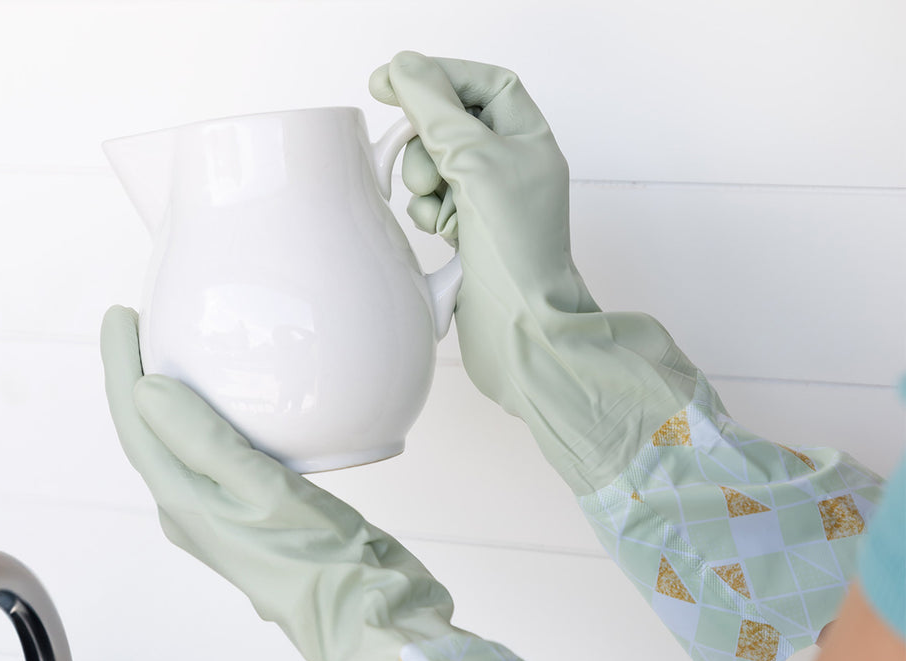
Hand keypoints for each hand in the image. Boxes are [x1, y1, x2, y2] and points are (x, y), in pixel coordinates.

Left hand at [100, 305, 455, 660]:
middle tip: (142, 325)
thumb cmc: (321, 564)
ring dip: (174, 398)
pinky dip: (215, 420)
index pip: (137, 426)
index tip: (120, 315)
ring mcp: (228, 516)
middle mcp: (197, 512)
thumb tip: (145, 389)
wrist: (370, 614)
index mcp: (186, 507)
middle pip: (151, 435)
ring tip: (180, 352)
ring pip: (184, 446)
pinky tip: (240, 403)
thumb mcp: (264, 494)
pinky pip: (220, 456)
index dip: (121, 367)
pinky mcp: (262, 514)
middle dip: (137, 379)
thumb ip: (204, 442)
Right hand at [369, 53, 694, 495]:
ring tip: (439, 211)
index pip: (481, 84)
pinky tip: (442, 235)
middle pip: (452, 125)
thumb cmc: (517, 253)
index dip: (438, 76)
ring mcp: (490, 205)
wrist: (521, 331)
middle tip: (425, 169)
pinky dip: (428, 215)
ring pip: (436, 168)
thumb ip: (435, 109)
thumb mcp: (475, 163)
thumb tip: (404, 68)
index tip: (391, 80)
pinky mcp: (469, 239)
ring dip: (425, 183)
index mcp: (530, 140)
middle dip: (426, 141)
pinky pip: (433, 207)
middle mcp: (513, 168)